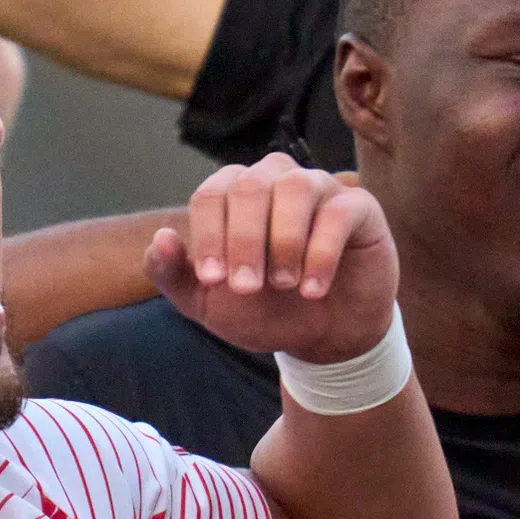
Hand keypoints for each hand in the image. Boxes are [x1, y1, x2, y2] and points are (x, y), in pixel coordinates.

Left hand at [149, 153, 399, 364]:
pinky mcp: (359, 208)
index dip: (209, 235)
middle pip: (250, 187)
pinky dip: (322, 252)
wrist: (324, 338)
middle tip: (247, 288)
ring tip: (285, 284)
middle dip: (244, 240)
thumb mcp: (208, 304)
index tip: (214, 280)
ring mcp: (319, 189)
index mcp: (234, 195)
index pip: (212, 195)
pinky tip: (313, 290)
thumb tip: (160, 239)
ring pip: (295, 187)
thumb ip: (174, 275)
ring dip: (283, 240)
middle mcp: (275, 180)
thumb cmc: (264, 311)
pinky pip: (339, 212)